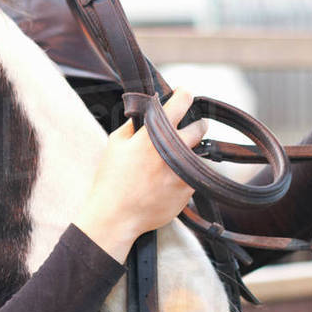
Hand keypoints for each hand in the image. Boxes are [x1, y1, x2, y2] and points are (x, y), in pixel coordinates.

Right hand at [74, 89, 207, 261]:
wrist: (116, 217)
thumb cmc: (111, 180)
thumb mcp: (115, 144)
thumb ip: (133, 124)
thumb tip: (147, 110)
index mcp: (152, 136)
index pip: (180, 104)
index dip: (185, 95)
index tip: (185, 94)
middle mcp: (171, 152)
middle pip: (200, 127)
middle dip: (197, 123)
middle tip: (189, 126)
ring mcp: (182, 172)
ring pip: (199, 153)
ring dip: (191, 151)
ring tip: (174, 158)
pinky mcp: (188, 190)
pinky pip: (194, 175)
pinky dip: (187, 174)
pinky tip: (169, 180)